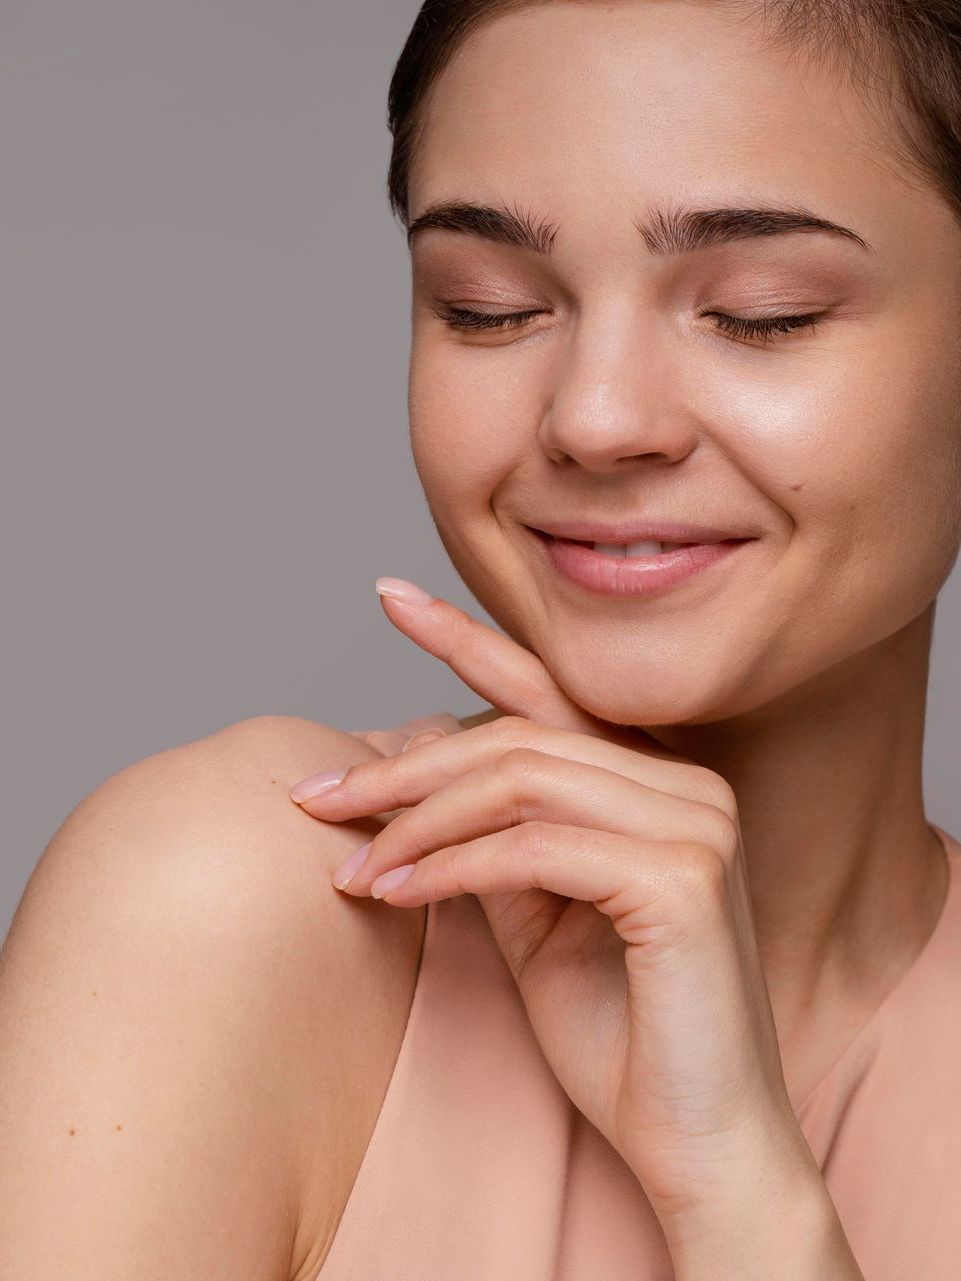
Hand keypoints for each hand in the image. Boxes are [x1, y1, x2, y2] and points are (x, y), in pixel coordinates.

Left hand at [290, 583, 823, 1237]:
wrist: (697, 1143)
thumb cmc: (620, 1031)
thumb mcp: (536, 917)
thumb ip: (492, 839)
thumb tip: (410, 782)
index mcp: (661, 782)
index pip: (550, 692)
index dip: (468, 639)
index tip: (390, 596)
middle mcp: (689, 785)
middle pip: (516, 737)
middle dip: (403, 766)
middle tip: (316, 795)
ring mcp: (696, 825)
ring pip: (517, 780)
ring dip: (414, 821)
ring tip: (347, 862)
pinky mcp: (683, 880)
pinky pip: (531, 847)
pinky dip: (448, 866)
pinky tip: (392, 893)